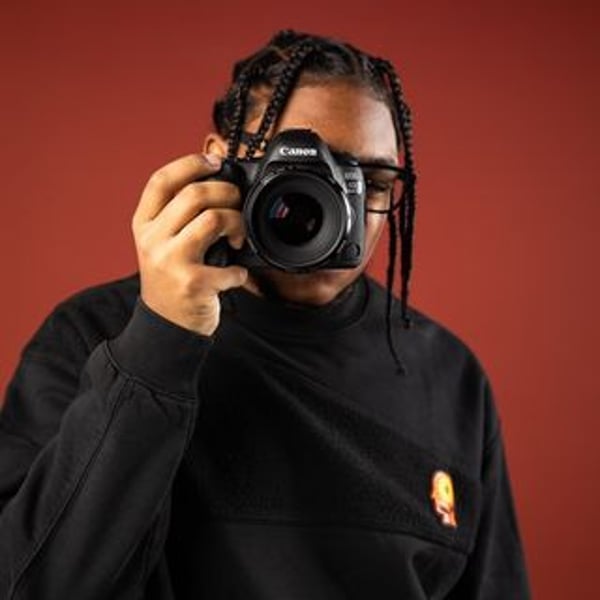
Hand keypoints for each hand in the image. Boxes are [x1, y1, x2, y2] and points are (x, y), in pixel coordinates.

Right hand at [132, 153, 247, 335]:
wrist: (165, 326)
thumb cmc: (170, 280)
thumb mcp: (160, 244)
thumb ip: (177, 217)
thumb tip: (218, 185)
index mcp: (143, 225)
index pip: (161, 181)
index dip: (190, 163)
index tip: (215, 161)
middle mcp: (152, 239)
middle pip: (195, 194)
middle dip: (227, 192)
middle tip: (237, 205)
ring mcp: (170, 260)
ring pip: (213, 219)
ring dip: (237, 224)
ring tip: (238, 237)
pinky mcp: (191, 283)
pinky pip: (229, 265)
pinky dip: (240, 271)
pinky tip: (235, 276)